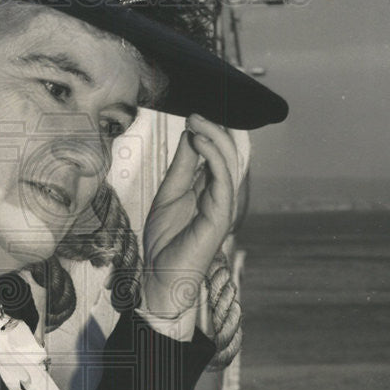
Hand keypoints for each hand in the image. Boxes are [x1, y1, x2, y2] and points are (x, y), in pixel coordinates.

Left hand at [142, 116, 235, 316]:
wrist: (160, 276)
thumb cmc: (164, 242)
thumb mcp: (169, 193)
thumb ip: (183, 166)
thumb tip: (192, 135)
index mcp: (210, 191)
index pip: (217, 155)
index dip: (210, 132)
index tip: (194, 114)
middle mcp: (221, 196)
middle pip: (227, 155)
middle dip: (214, 130)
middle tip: (195, 114)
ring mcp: (223, 206)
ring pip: (229, 163)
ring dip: (214, 137)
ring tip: (197, 121)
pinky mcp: (220, 216)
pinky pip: (223, 179)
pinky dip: (214, 156)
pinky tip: (200, 140)